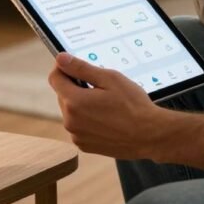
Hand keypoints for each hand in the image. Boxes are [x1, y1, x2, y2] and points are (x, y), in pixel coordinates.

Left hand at [48, 53, 162, 157]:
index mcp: (74, 102)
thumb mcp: (109, 79)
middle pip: (62, 94)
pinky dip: (87, 119)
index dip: (63, 68)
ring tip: (105, 104)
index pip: (55, 78)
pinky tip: (106, 117)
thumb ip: (81, 68)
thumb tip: (60, 59)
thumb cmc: (133, 105)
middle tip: (99, 86)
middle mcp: (70, 121)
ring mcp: (77, 135)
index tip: (76, 66)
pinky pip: (78, 126)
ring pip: (70, 111)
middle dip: (75, 86)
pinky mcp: (84, 145)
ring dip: (81, 103)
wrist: (149, 135)